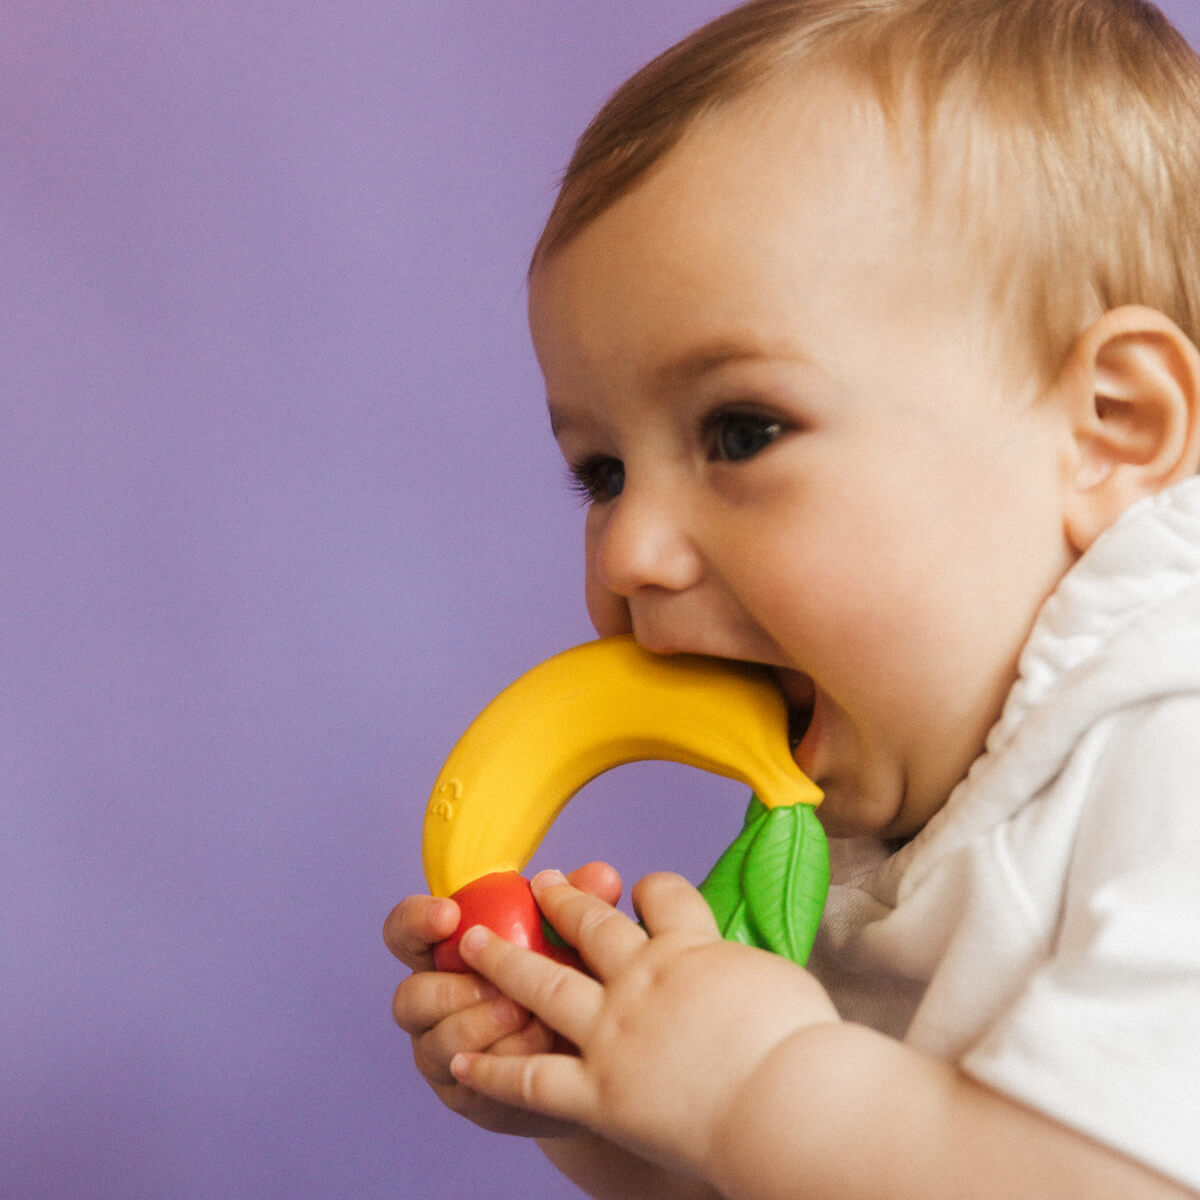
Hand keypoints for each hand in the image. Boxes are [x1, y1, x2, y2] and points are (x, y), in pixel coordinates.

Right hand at [383, 862, 620, 1137]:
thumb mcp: (578, 937)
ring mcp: (444, 1052)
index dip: (418, 920)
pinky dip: (507, 1060)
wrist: (595, 1059)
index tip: (450, 915)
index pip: (406, 929)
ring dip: (485, 1026)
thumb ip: (584, 905)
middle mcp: (435, 1002)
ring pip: (440, 1041)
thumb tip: (601, 876)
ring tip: (532, 1015)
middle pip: (410, 996)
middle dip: (453, 990)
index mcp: (448, 950)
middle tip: (498, 985)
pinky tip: (542, 1047)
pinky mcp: (466, 1093)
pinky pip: (471, 1080)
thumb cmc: (574, 981)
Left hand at [448, 870, 839, 1178]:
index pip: (664, 897)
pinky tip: (462, 1062)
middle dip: (564, 902)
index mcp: (691, 949)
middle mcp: (643, 978)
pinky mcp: (600, 1090)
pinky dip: (494, 1071)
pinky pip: (533, 1078)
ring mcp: (614, 1032)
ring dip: (504, 960)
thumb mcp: (787, 983)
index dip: (650, 888)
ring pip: (544, 984)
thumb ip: (754, 972)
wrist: (791, 1098)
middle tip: (541, 881)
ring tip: (472, 942)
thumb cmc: (807, 1046)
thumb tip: (761, 978)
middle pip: (592, 925)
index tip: (642, 887)